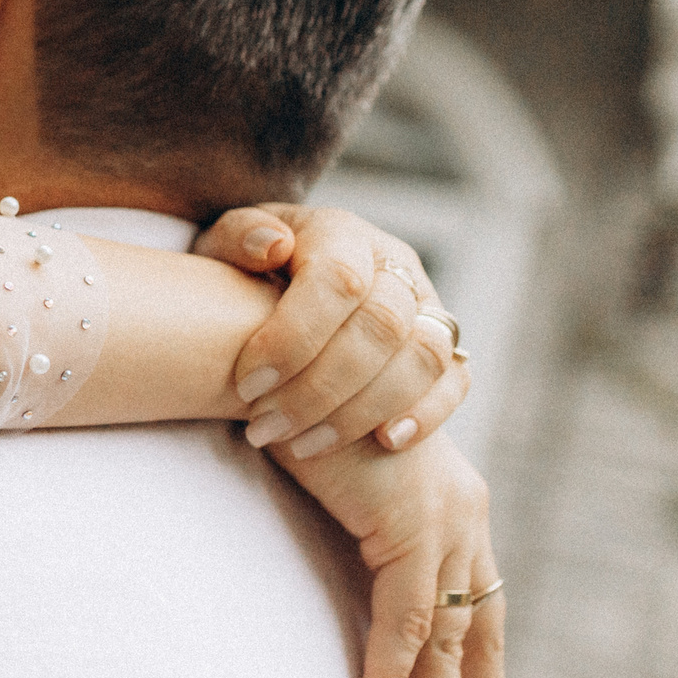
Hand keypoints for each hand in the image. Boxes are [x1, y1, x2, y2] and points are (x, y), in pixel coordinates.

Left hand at [194, 203, 466, 457]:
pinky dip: (428, 413)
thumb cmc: (241, 269)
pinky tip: (384, 442)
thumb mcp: (222, 245)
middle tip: (263, 429)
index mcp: (340, 233)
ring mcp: (425, 305)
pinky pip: (455, 381)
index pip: (337, 280)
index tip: (245, 386)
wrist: (277, 286)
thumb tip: (273, 246)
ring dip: (364, 410)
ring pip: (424, 356)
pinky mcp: (443, 346)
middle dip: (320, 388)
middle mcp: (393, 265)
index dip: (294, 337)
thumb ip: (237, 238)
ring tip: (302, 444)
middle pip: (383, 325)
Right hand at [270, 430, 502, 677]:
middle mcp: (464, 516)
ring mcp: (447, 521)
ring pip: (451, 647)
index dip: (475, 677)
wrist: (276, 357)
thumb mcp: (330, 483)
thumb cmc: (288, 410)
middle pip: (481, 638)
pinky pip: (404, 627)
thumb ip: (346, 530)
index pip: (475, 609)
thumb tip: (329, 573)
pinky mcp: (412, 526)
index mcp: (452, 506)